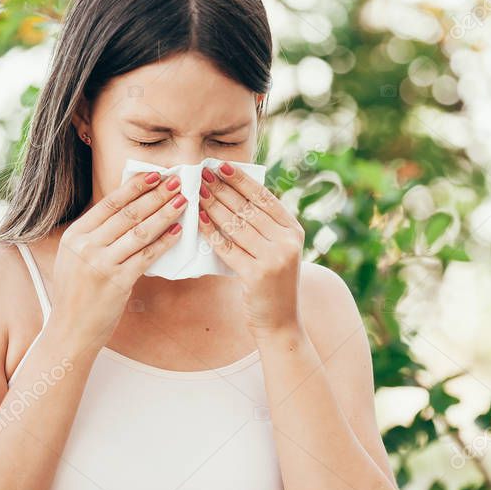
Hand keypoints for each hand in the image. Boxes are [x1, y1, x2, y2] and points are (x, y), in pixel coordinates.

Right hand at [48, 171, 187, 348]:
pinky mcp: (118, 282)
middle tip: (176, 182)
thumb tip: (128, 209)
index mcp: (75, 235)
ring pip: (140, 232)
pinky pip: (147, 256)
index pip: (109, 203)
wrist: (71, 329)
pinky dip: (164, 242)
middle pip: (128, 214)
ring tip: (182, 202)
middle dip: (155, 195)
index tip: (154, 174)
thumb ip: (95, 235)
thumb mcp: (74, 257)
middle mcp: (86, 246)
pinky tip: (178, 232)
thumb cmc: (77, 293)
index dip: (134, 187)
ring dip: (164, 214)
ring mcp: (102, 264)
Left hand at [196, 161, 304, 336]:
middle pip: (247, 209)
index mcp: (293, 230)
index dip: (241, 180)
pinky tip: (198, 220)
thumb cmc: (273, 283)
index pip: (264, 197)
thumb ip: (264, 227)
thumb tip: (232, 196)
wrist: (281, 322)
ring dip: (213, 206)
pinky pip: (227, 247)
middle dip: (222, 189)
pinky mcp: (257, 275)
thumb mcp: (277, 250)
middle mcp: (288, 241)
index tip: (221, 166)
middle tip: (202, 175)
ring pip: (236, 225)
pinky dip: (210, 232)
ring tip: (197, 193)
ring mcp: (274, 258)